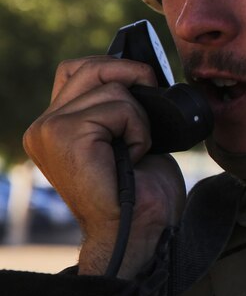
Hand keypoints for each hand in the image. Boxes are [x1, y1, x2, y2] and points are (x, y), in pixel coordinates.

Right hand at [23, 56, 186, 277]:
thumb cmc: (140, 188)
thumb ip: (115, 104)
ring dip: (139, 118)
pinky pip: (121, 108)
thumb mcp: (124, 135)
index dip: (116, 69)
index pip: (78, 69)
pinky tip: (134, 157)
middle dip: (133, 76)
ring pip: (112, 88)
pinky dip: (140, 131)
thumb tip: (139, 71)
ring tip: (135, 151)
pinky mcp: (66, 136)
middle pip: (91, 67)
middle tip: (152, 105)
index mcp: (52, 125)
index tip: (144, 87)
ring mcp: (49, 130)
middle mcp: (42, 127)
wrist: (140, 228)